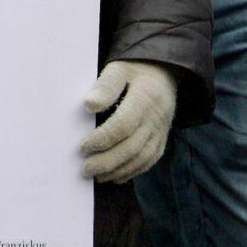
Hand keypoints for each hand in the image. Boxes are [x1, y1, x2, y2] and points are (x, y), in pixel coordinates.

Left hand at [80, 61, 178, 183]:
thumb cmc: (134, 69)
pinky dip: (133, 171)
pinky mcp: (162, 137)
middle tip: (85, 169)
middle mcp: (155, 117)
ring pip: (142, 158)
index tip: (82, 147)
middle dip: (106, 162)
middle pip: (132, 147)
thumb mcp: (118, 69)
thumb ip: (104, 86)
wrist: (163, 71)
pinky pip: (151, 160)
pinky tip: (116, 176)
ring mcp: (161, 130)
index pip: (122, 126)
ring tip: (97, 175)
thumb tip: (88, 105)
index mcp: (144, 98)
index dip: (101, 139)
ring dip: (118, 170)